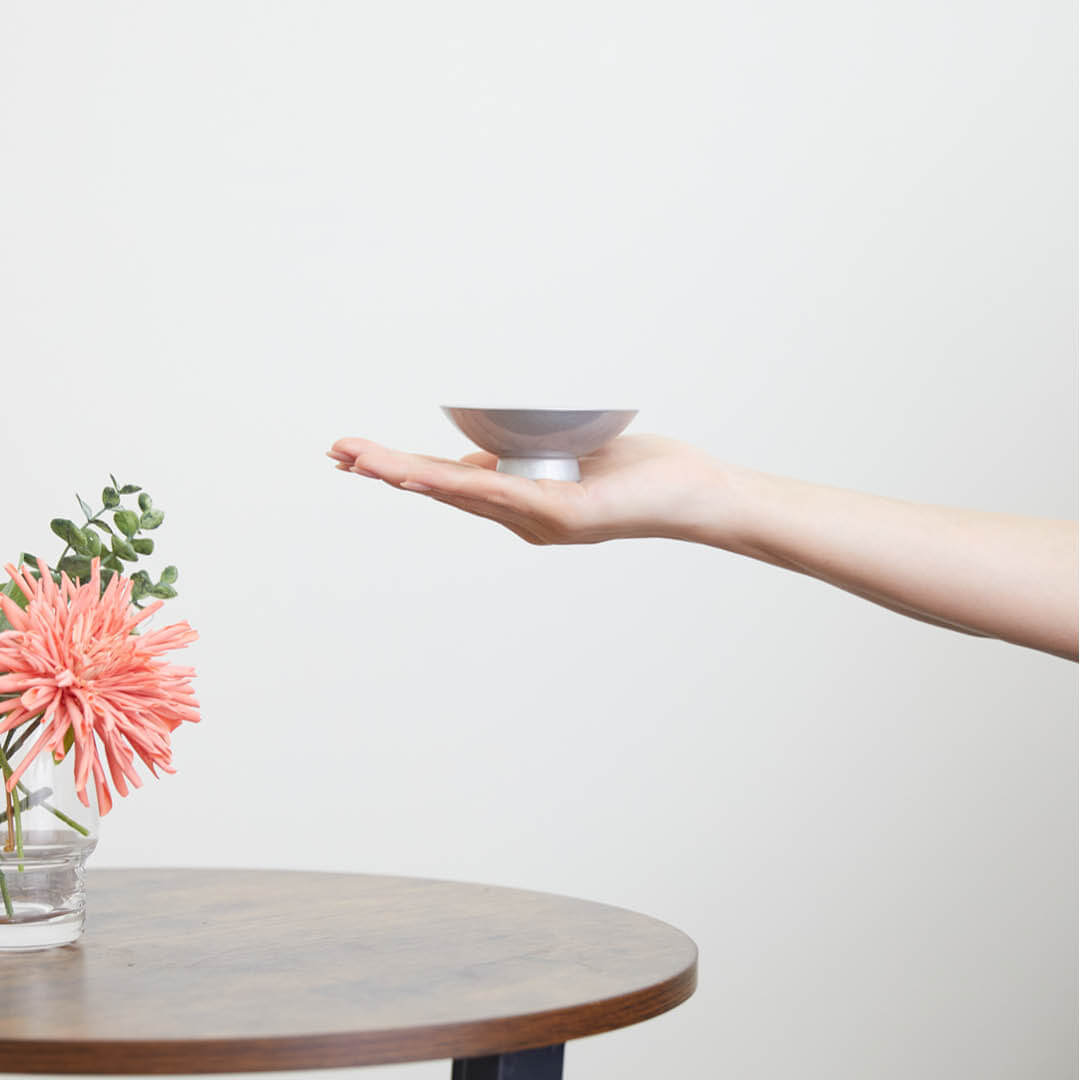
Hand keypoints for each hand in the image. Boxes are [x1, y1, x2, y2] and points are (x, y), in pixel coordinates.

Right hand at [327, 435, 730, 545]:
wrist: (693, 495)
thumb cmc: (639, 471)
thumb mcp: (568, 456)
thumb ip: (526, 456)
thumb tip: (488, 445)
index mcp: (518, 503)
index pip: (447, 484)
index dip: (399, 468)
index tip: (356, 453)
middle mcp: (521, 518)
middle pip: (442, 490)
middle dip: (385, 470)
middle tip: (336, 452)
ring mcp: (539, 520)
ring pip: (461, 494)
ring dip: (407, 476)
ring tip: (361, 461)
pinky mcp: (563, 513)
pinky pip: (501, 494)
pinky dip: (458, 484)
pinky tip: (423, 478)